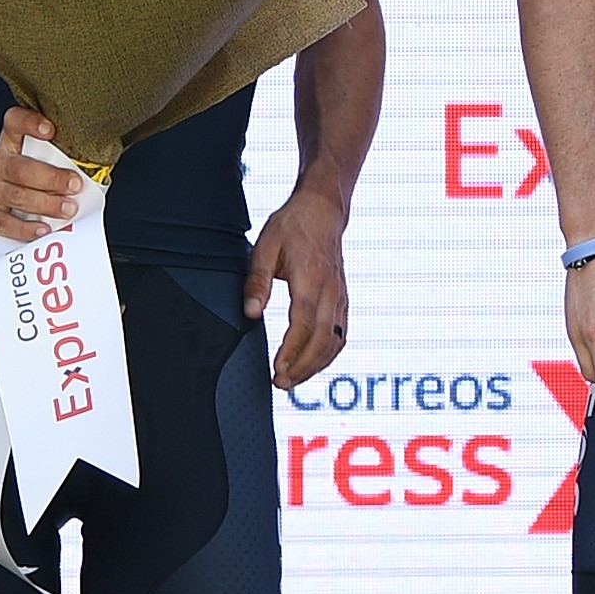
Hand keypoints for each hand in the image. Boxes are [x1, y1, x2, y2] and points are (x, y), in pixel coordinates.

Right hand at [0, 109, 88, 242]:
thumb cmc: (17, 182)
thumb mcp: (31, 165)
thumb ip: (53, 164)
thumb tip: (89, 176)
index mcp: (9, 144)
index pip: (14, 122)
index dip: (30, 122)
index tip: (51, 130)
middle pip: (21, 168)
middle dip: (52, 178)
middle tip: (75, 185)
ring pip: (17, 195)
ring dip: (46, 203)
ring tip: (68, 209)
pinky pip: (6, 222)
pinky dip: (27, 228)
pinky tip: (43, 228)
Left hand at [244, 188, 353, 390]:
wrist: (323, 210)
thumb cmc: (292, 226)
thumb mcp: (265, 247)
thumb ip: (257, 282)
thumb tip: (251, 314)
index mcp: (311, 279)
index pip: (303, 326)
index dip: (291, 352)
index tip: (277, 369)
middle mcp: (331, 291)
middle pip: (322, 340)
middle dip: (302, 367)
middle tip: (281, 383)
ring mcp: (341, 296)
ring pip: (335, 341)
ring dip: (316, 365)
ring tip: (293, 379)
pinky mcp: (343, 299)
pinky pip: (341, 333)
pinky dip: (329, 354)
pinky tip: (313, 363)